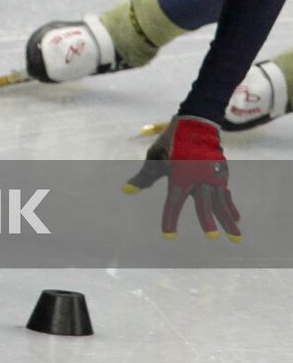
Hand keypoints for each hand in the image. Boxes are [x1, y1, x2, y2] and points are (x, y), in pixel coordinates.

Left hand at [123, 114, 240, 240]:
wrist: (195, 123)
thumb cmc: (171, 142)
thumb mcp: (155, 158)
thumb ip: (144, 177)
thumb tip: (126, 191)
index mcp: (180, 175)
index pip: (173, 202)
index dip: (170, 219)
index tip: (168, 237)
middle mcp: (198, 178)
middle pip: (203, 204)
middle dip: (207, 221)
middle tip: (212, 238)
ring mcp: (212, 176)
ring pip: (221, 202)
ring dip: (228, 221)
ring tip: (236, 238)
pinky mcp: (221, 174)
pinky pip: (227, 194)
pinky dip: (231, 207)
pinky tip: (237, 219)